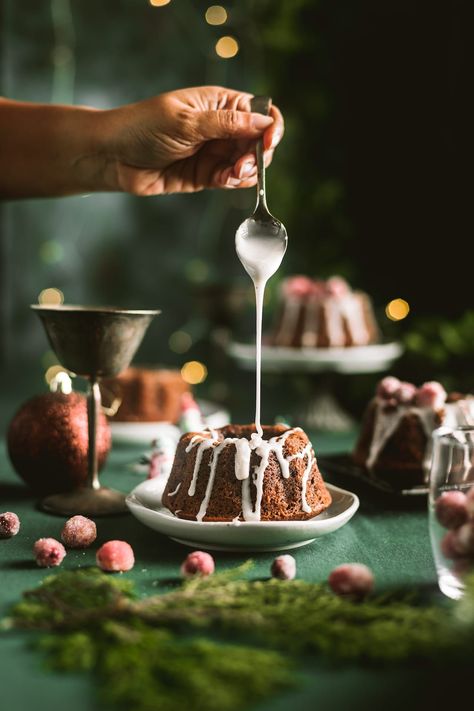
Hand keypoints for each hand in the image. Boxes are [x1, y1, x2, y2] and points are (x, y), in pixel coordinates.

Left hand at [102, 86, 283, 194]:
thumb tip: (264, 123)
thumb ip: (227, 124)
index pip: (260, 111)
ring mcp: (214, 152)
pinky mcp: (206, 175)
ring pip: (248, 164)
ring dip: (247, 171)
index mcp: (219, 103)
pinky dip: (233, 182)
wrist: (114, 157)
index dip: (271, 126)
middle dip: (257, 154)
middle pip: (259, 142)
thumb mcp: (186, 121)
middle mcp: (222, 127)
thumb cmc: (144, 127)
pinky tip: (224, 180)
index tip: (269, 142)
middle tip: (241, 165)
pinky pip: (231, 180)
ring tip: (231, 174)